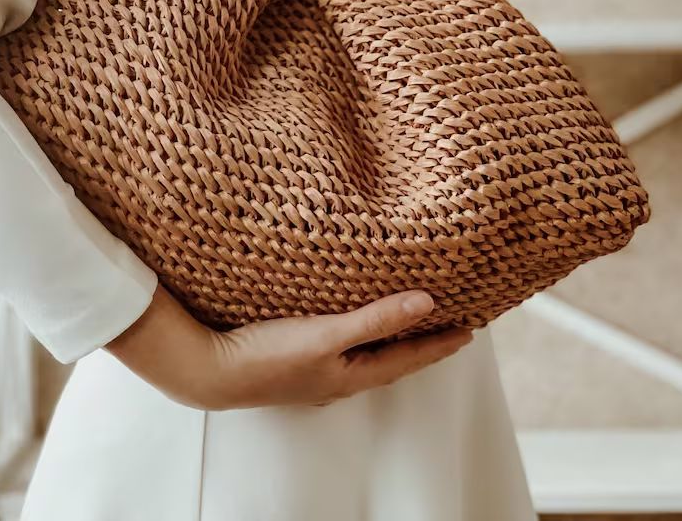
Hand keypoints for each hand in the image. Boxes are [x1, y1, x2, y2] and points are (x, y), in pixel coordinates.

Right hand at [106, 283, 472, 410]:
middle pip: (391, 356)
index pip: (409, 357)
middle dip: (419, 339)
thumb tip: (425, 303)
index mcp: (352, 376)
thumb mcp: (328, 336)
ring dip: (389, 333)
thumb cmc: (267, 357)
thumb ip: (376, 319)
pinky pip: (339, 342)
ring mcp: (314, 369)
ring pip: (365, 350)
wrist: (209, 370)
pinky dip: (358, 329)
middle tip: (448, 321)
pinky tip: (350, 317)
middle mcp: (338, 377)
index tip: (471, 329)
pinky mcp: (292, 355)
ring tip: (408, 314)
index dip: (440, 342)